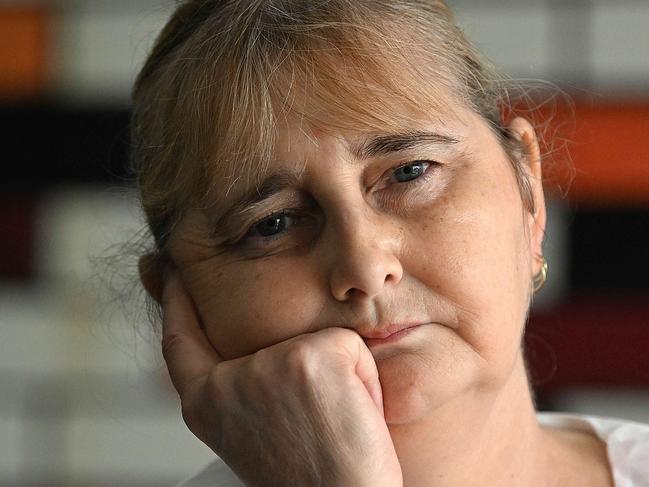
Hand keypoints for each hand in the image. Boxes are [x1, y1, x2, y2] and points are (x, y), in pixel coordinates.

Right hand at [161, 271, 402, 486]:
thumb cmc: (308, 480)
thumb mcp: (253, 429)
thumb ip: (239, 381)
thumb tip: (244, 337)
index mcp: (206, 402)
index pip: (181, 338)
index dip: (176, 302)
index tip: (172, 272)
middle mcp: (228, 381)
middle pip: (273, 339)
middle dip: (304, 371)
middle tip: (319, 423)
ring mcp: (267, 365)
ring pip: (316, 339)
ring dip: (336, 377)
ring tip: (334, 425)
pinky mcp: (310, 356)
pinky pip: (349, 345)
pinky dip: (364, 378)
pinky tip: (355, 414)